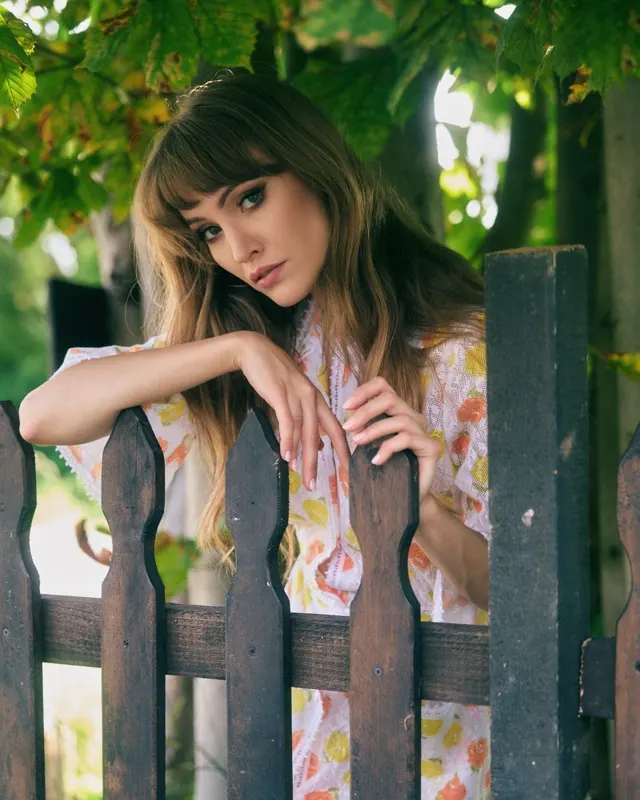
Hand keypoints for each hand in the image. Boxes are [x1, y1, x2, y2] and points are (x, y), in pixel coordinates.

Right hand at [234, 332, 349, 490]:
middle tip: (319, 484)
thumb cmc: (276, 376)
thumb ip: (308, 421)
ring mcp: (297, 395)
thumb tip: (319, 447)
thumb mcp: (296, 397)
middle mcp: (312, 398)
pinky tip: (286, 456)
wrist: (256, 351)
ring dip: (303, 457)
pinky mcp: (280, 394)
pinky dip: (287, 440)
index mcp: (318, 400)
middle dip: (320, 463)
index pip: (337, 430)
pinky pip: (286, 421)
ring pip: (304, 432)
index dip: (343, 452)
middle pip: (322, 435)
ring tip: (303, 477)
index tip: (347, 473)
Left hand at [343, 376, 440, 503]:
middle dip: (366, 411)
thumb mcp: (370, 445)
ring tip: (358, 443)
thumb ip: (362, 428)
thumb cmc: (387, 470)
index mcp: (399, 412)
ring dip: (374, 430)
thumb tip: (349, 415)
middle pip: (390, 398)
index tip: (346, 406)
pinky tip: (377, 460)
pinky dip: (388, 447)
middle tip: (348, 427)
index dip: (364, 391)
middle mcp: (413, 418)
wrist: (405, 498)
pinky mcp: (431, 447)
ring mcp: (424, 432)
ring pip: (399, 419)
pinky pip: (407, 439)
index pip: (383, 387)